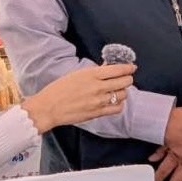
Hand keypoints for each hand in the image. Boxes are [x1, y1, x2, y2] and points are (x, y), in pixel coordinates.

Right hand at [21, 63, 135, 132]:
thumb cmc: (59, 89)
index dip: (128, 68)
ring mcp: (99, 101)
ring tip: (118, 90)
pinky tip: (115, 101)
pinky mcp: (98, 113)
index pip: (118, 70)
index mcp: (91, 74)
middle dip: (128, 79)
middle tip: (126, 78)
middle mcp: (98, 87)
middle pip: (124, 82)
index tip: (132, 67)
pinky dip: (119, 104)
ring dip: (123, 91)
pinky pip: (117, 108)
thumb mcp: (76, 74)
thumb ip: (94, 73)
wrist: (49, 107)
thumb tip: (108, 68)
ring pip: (123, 95)